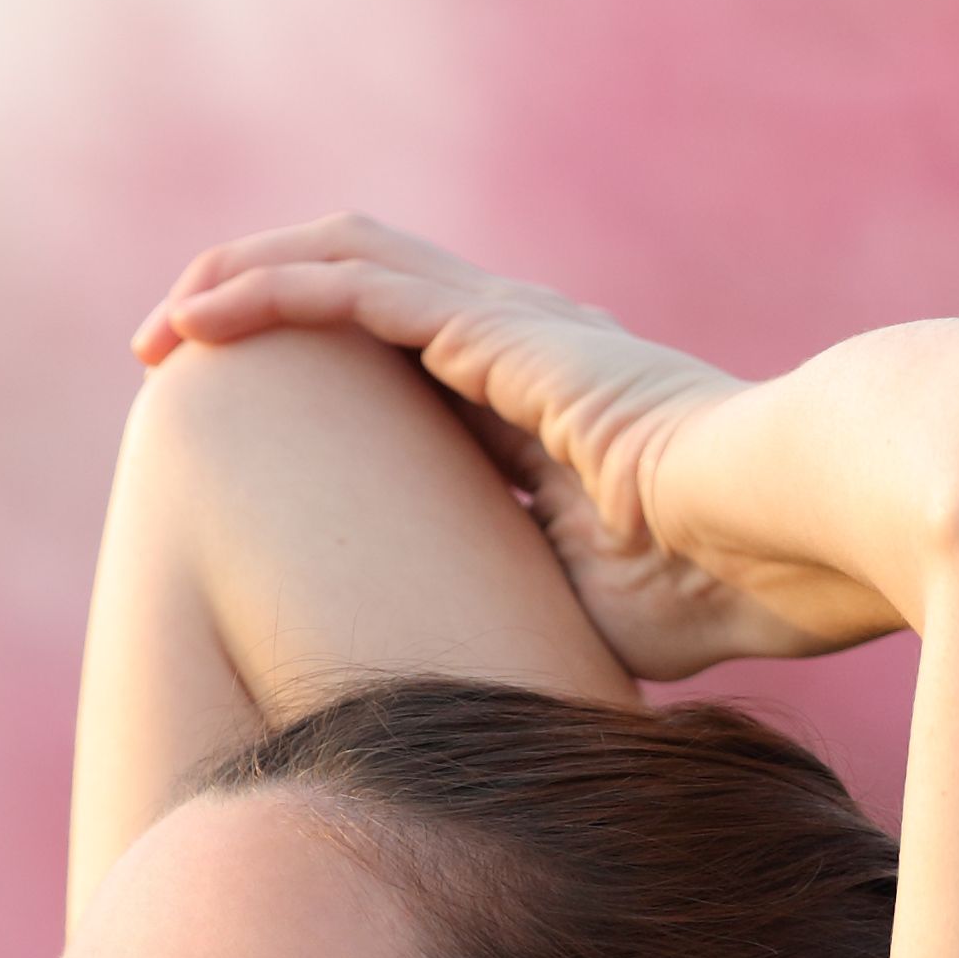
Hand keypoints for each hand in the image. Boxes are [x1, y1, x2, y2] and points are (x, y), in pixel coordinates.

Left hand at [139, 217, 895, 680]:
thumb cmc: (723, 588)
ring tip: (160, 329)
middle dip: (257, 315)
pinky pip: (356, 291)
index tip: (232, 444)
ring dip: (241, 288)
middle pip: (360, 301)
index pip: (398, 383)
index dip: (312, 401)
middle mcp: (521, 352)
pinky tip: (200, 316)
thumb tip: (447, 689)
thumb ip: (510, 614)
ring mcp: (514, 330)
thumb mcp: (579, 616)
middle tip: (166, 362)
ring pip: (343, 268)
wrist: (798, 531)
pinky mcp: (503, 330)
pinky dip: (270, 295)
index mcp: (541, 412)